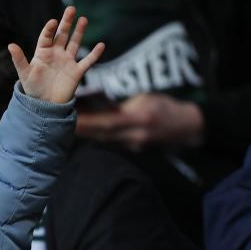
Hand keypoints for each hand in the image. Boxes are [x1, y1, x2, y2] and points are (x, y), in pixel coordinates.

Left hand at [8, 6, 104, 103]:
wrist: (44, 105)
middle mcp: (56, 54)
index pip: (47, 37)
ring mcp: (67, 62)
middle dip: (66, 23)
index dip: (49, 29)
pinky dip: (95, 54)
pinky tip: (101, 45)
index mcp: (43, 53)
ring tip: (83, 19)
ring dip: (79, 32)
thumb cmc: (32, 89)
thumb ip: (19, 59)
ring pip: (75, 43)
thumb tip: (10, 45)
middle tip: (71, 9)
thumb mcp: (24, 73)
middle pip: (62, 35)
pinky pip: (88, 61)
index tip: (53, 22)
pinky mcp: (76, 72)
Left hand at [76, 93, 203, 150]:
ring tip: (70, 126)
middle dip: (82, 129)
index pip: (108, 122)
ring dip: (87, 134)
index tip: (72, 117)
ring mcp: (135, 145)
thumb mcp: (146, 100)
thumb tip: (99, 108)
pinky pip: (111, 143)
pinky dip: (98, 137)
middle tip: (63, 124)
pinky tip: (86, 131)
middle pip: (102, 134)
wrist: (188, 126)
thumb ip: (123, 106)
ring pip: (104, 140)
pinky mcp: (134, 149)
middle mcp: (136, 136)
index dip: (89, 121)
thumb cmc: (166, 107)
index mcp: (140, 119)